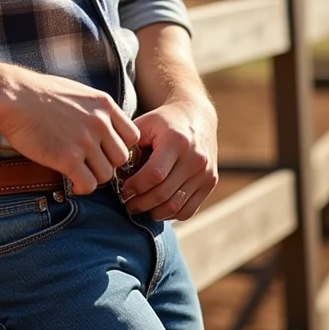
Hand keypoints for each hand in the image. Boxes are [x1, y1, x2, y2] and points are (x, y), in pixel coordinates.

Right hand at [0, 68, 141, 194]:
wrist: (13, 96)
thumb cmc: (40, 93)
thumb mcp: (78, 92)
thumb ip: (96, 109)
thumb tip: (107, 126)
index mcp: (104, 105)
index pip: (132, 136)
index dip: (119, 147)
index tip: (105, 151)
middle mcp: (99, 123)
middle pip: (122, 158)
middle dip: (107, 164)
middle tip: (90, 165)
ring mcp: (85, 141)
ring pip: (107, 174)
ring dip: (94, 177)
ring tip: (79, 173)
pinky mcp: (68, 158)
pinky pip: (88, 184)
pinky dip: (81, 187)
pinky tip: (71, 181)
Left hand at [116, 98, 217, 220]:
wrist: (196, 114)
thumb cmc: (163, 121)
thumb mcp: (144, 124)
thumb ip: (130, 146)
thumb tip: (118, 173)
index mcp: (176, 141)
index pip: (154, 174)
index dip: (136, 186)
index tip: (123, 190)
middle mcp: (195, 158)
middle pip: (164, 194)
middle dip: (141, 204)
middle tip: (128, 204)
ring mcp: (205, 172)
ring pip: (176, 206)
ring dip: (154, 213)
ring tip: (140, 208)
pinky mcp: (211, 182)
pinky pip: (189, 210)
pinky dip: (171, 214)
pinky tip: (158, 208)